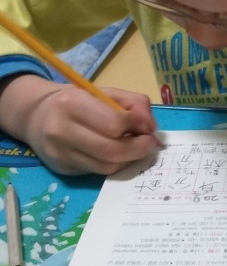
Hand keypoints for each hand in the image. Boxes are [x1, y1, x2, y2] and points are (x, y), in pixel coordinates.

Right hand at [0, 75, 157, 174]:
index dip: (137, 125)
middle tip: (149, 142)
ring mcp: (60, 153)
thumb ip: (133, 103)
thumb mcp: (104, 93)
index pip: (114, 123)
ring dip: (130, 158)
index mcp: (72, 103)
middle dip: (138, 148)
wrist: (37, 116)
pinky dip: (116, 164)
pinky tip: (119, 154)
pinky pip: (99, 172)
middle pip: (112, 150)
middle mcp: (61, 130)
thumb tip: (150, 127)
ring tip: (136, 147)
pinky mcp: (63, 169)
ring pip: (107, 166)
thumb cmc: (78, 101)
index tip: (147, 125)